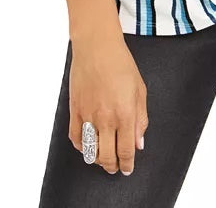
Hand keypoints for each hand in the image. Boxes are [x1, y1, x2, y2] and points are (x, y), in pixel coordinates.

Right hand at [68, 33, 147, 175]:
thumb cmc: (121, 63)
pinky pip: (75, 137)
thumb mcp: (140, 89)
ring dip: (97, 159)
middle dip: (112, 166)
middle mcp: (106, 118)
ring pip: (90, 151)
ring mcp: (88, 115)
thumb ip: (140, 118)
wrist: (97, 47)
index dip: (127, 164)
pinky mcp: (75, 110)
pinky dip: (81, 146)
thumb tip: (139, 142)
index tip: (127, 169)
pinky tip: (88, 145)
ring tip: (103, 158)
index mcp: (125, 113)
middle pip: (107, 156)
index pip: (126, 150)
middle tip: (116, 167)